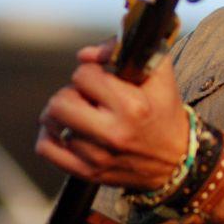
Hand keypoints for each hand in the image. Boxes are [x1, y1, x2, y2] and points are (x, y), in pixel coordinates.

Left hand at [36, 40, 188, 190]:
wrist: (176, 159)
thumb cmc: (164, 112)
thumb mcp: (159, 74)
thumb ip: (123, 51)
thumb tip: (85, 54)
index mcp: (132, 106)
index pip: (84, 76)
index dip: (91, 72)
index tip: (102, 79)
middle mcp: (113, 133)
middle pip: (60, 102)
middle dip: (72, 93)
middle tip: (87, 98)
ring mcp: (98, 156)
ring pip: (52, 123)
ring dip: (62, 114)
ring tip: (80, 114)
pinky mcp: (87, 172)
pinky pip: (46, 149)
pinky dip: (49, 136)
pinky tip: (66, 130)